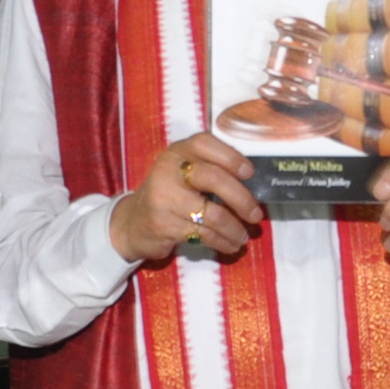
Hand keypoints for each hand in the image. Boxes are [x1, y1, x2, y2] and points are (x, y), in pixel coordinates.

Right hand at [108, 132, 261, 262]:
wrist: (133, 222)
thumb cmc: (169, 195)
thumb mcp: (183, 173)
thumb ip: (211, 168)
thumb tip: (254, 184)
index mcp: (177, 152)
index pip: (205, 144)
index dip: (231, 157)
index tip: (249, 173)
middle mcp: (169, 171)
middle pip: (213, 178)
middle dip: (241, 198)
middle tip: (256, 214)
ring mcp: (165, 199)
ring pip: (212, 214)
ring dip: (234, 228)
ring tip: (243, 236)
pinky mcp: (164, 225)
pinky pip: (204, 234)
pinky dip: (223, 241)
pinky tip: (230, 245)